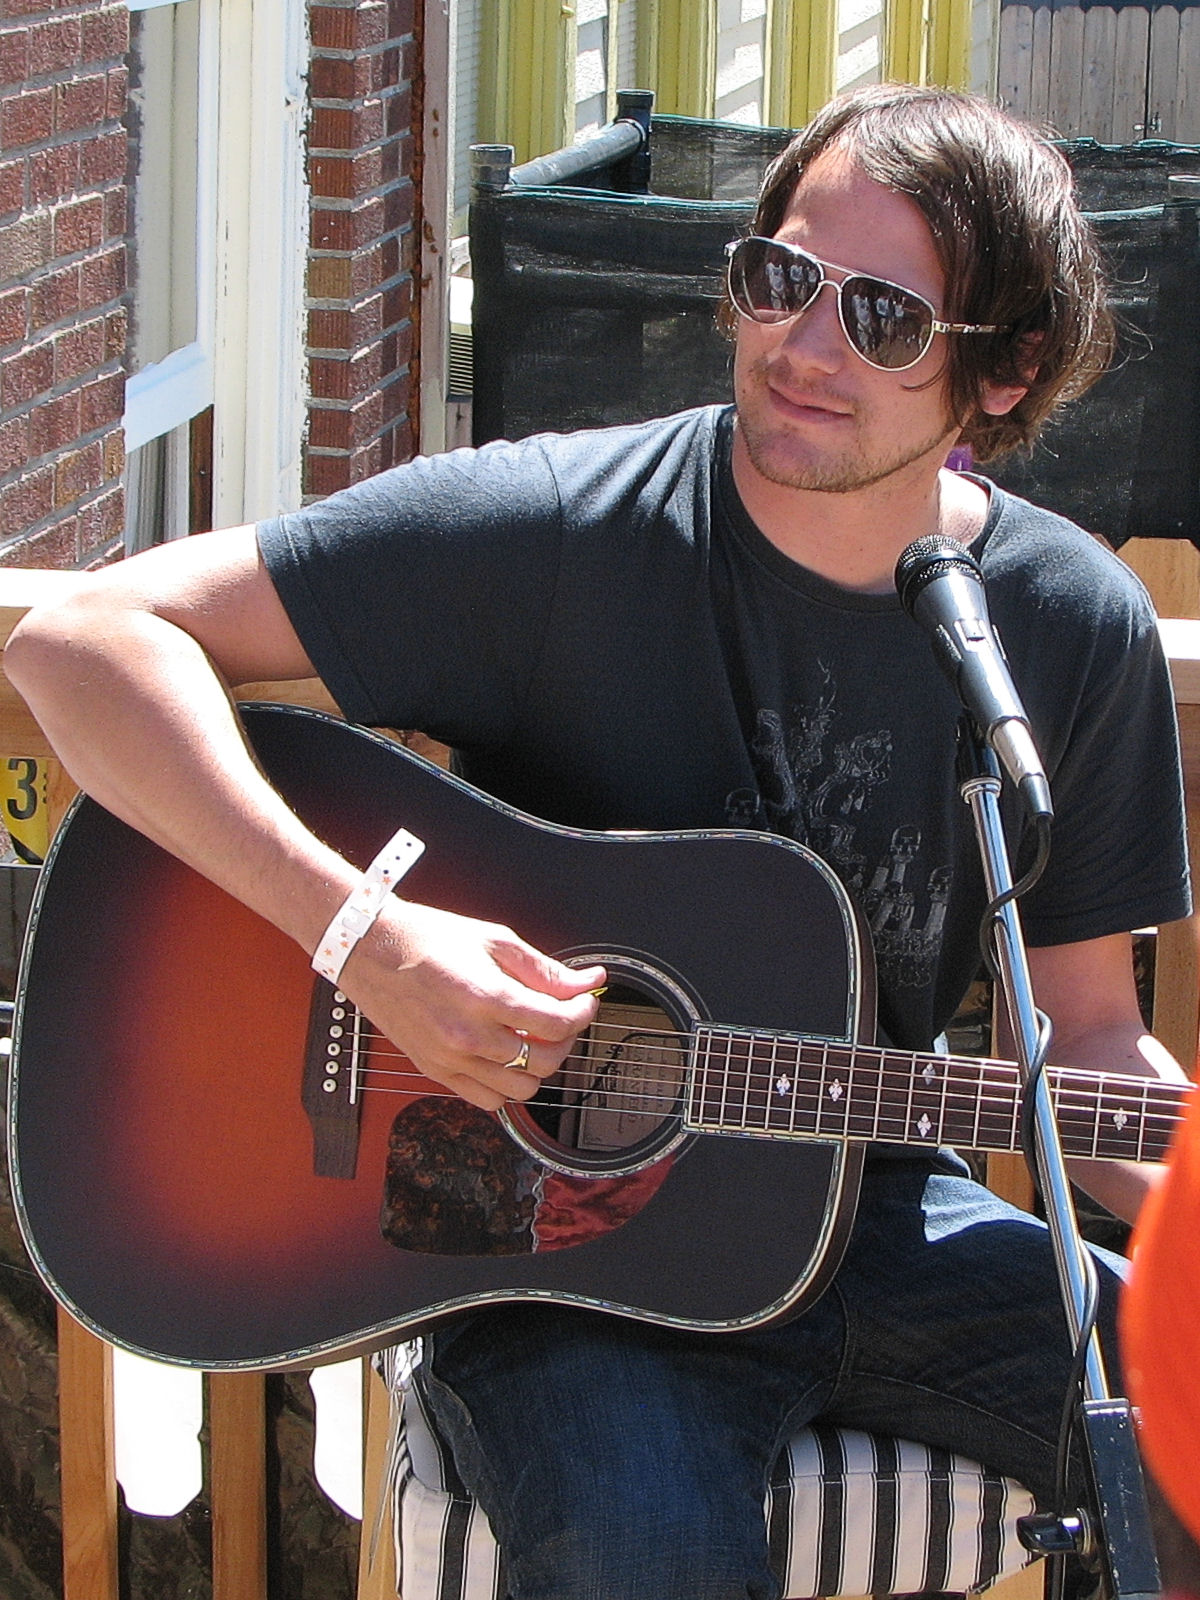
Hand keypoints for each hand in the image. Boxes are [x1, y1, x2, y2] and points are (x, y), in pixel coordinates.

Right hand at [339, 899, 605, 1109]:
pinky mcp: (435, 1072)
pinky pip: (488, 1101)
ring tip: (534, 1037)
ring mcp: (450, 1060)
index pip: (557, 1023)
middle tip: (564, 1016)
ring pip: (522, 1089)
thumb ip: (544, 969)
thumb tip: (586, 981)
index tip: (584, 1000)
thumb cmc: (425, 939)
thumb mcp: (494, 941)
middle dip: (567, 1038)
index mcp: (485, 998)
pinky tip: (506, 1057)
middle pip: (546, 1060)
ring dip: (539, 1066)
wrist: (370, 950)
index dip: (582, 1012)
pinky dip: (507, 1085)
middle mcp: (468, 1036)